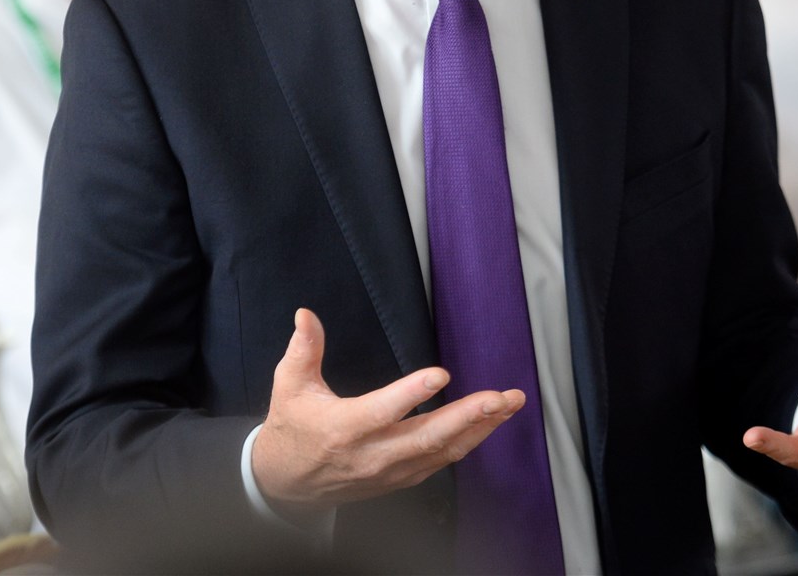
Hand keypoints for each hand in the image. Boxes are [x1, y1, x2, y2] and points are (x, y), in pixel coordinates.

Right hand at [251, 308, 524, 507]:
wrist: (287, 484)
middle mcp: (372, 454)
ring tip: (510, 405)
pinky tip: (490, 424)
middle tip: (501, 397)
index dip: (412, 393)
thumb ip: (303, 349)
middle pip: (427, 437)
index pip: (383, 412)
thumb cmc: (292, 427)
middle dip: (470, 416)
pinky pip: (442, 462)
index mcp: (345, 428)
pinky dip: (469, 443)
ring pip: (443, 452)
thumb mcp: (289, 385)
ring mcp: (390, 471)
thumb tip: (306, 314)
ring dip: (481, 428)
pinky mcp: (401, 478)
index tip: (442, 374)